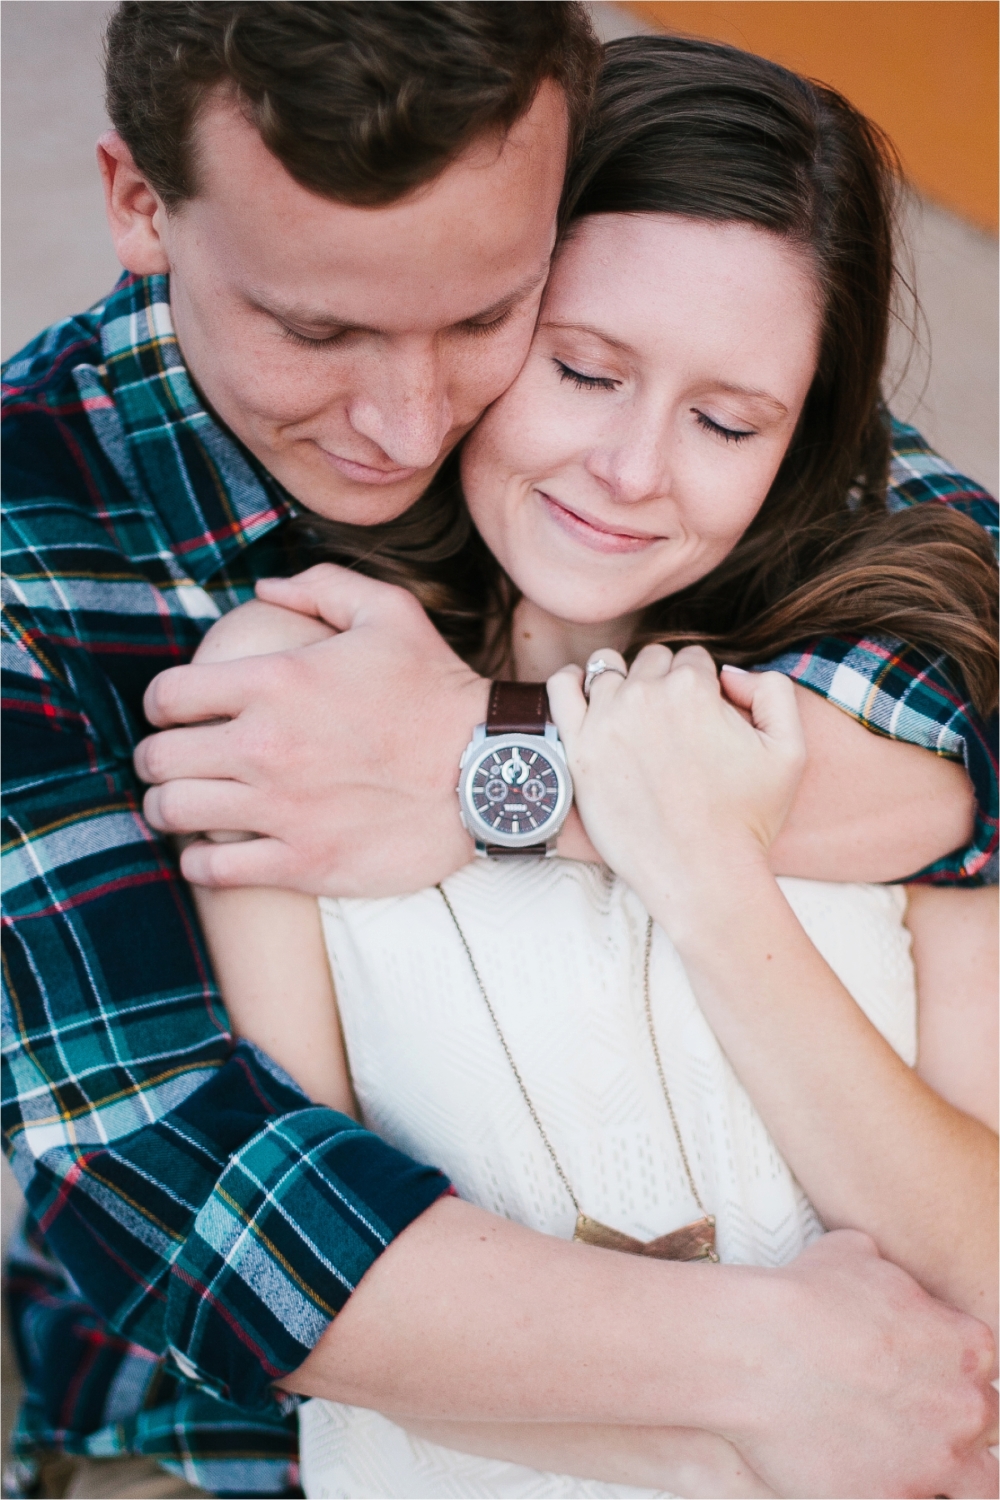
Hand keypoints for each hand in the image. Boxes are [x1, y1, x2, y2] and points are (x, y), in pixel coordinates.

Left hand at [135, 564, 487, 895]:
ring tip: (187, 807)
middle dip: (157, 758)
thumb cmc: (439, 693)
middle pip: (157, 758)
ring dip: (167, 809)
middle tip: (176, 763)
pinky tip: (214, 851)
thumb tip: (266, 588)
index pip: (166, 696)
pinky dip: (200, 862)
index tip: (176, 715)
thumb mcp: (391, 614)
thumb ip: (323, 589)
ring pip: (171, 813)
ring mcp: (279, 809)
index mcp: (274, 682)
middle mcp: (264, 746)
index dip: (161, 705)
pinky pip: (212, 870)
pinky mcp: (300, 861)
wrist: (491, 775)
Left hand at [548, 645, 804, 905]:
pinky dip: (572, 683)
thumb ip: (773, 690)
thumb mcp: (790, 749)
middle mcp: (646, 695)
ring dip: (624, 684)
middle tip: (673, 726)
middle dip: (665, 682)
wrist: (702, 873)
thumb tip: (730, 674)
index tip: (703, 716)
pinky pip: (561, 689)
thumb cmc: (747, 819)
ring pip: (610, 671)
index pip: (693, 659)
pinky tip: (584, 694)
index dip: (703, 685)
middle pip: (652, 661)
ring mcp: (606, 720)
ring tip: (635, 718)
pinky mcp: (579, 748)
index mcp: (694, 688)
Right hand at [725, 1230, 997, 1498]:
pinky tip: (863, 1474)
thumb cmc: (800, 1296)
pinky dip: (894, 1490)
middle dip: (952, 1422)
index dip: (946, 1371)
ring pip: (980, 1488)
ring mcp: (935, 1461)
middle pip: (987, 1424)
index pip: (984, 1369)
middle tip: (905, 1415)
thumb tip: (888, 1279)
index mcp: (967, 1345)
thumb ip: (893, 1278)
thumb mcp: (854, 1253)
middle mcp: (964, 1407)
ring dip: (949, 1475)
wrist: (753, 1350)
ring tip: (901, 1460)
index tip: (915, 1374)